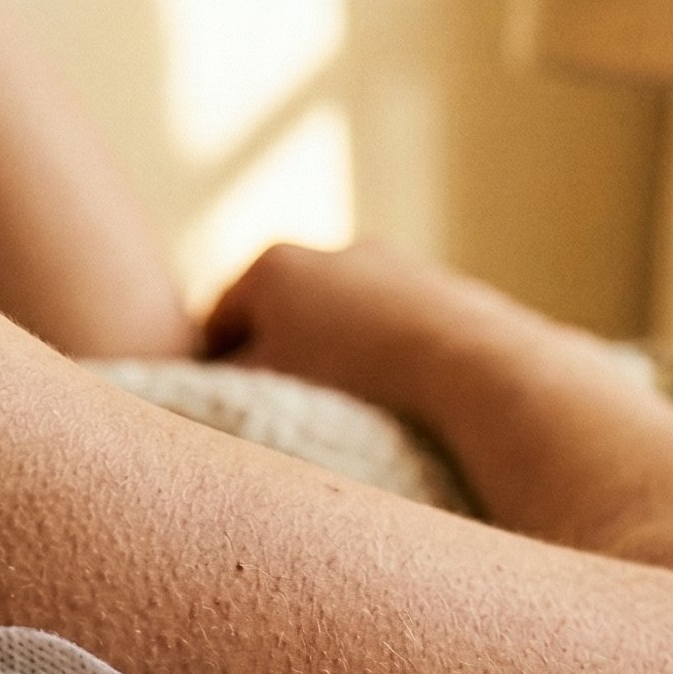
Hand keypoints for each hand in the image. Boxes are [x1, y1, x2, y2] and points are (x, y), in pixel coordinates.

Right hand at [202, 241, 572, 418]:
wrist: (478, 369)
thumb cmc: (354, 381)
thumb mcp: (263, 391)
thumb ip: (217, 390)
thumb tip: (194, 397)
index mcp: (275, 266)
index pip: (220, 321)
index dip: (211, 372)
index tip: (215, 415)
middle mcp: (337, 252)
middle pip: (288, 317)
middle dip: (283, 364)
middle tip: (284, 421)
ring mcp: (401, 269)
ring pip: (352, 326)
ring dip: (343, 364)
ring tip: (351, 421)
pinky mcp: (454, 295)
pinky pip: (407, 337)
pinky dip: (397, 365)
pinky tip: (407, 406)